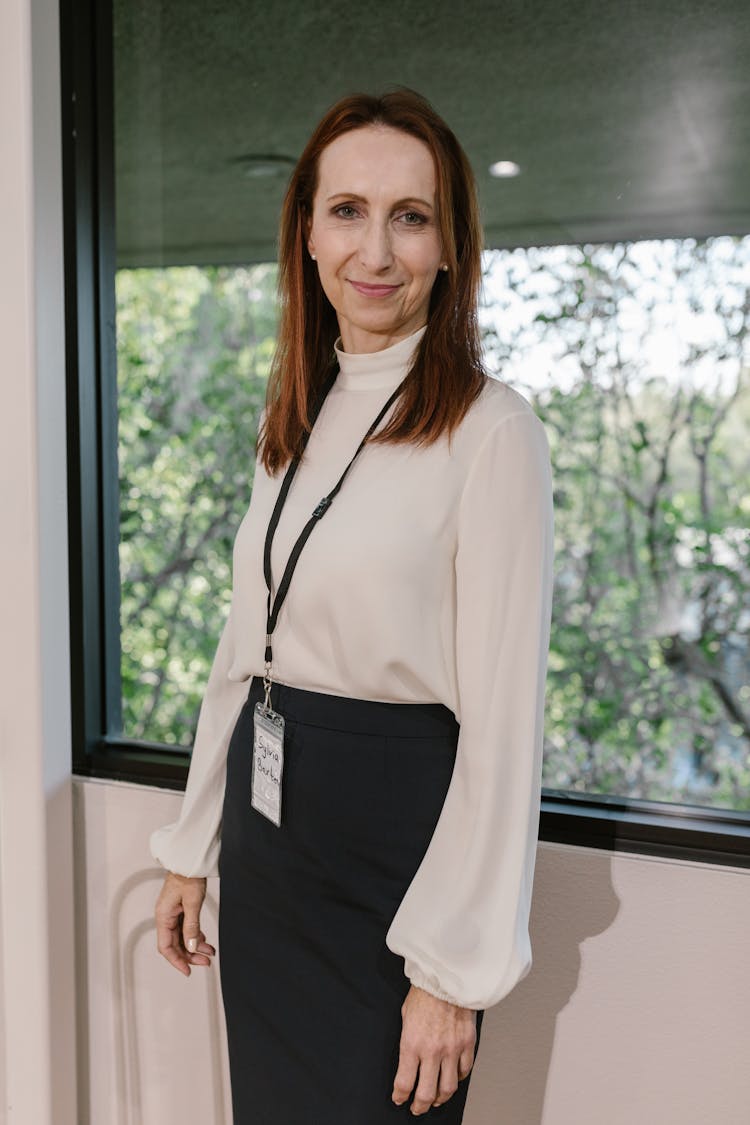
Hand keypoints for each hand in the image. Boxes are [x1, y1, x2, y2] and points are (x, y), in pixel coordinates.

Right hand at [154, 871, 215, 976]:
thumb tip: (192, 947)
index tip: (188, 971)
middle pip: (175, 945)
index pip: (166, 947)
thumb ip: (191, 926)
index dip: (177, 961)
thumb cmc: (188, 878)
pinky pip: (186, 929)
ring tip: (210, 953)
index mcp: (163, 917)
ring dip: (195, 946)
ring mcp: (173, 915)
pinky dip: (196, 936)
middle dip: (190, 955)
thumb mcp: (192, 903)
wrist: (190, 861)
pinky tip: (206, 941)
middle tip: (206, 962)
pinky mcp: (180, 911)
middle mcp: (166, 918)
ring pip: (182, 938)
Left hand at [392, 985, 476, 1114]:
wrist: (447, 976)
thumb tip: (408, 1058)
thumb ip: (408, 1040)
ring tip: (436, 1099)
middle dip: (419, 1106)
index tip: (399, 1098)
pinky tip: (454, 1078)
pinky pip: (465, 1070)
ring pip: (448, 1088)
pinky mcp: (467, 1043)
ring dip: (440, 1098)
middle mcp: (432, 1050)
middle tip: (417, 1108)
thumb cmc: (424, 992)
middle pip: (426, 1093)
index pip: (404, 1082)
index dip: (400, 1096)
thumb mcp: (405, 1016)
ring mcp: (452, 1049)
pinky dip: (459, 1078)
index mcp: (412, 1043)